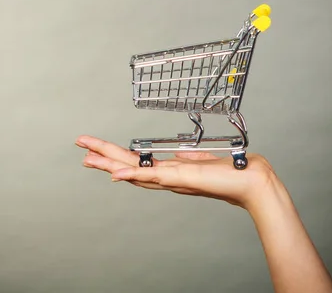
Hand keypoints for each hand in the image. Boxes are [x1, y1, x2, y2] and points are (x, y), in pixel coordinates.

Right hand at [75, 135, 276, 211]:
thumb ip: (191, 159)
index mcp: (170, 171)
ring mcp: (171, 179)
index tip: (98, 152)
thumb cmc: (232, 173)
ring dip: (108, 163)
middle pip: (127, 166)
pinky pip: (151, 176)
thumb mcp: (205, 161)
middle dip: (102, 156)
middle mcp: (166, 177)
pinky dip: (131, 176)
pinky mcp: (180, 179)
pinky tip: (114, 175)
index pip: (136, 164)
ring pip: (132, 171)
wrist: (251, 183)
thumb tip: (179, 154)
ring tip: (87, 157)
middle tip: (80, 148)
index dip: (115, 158)